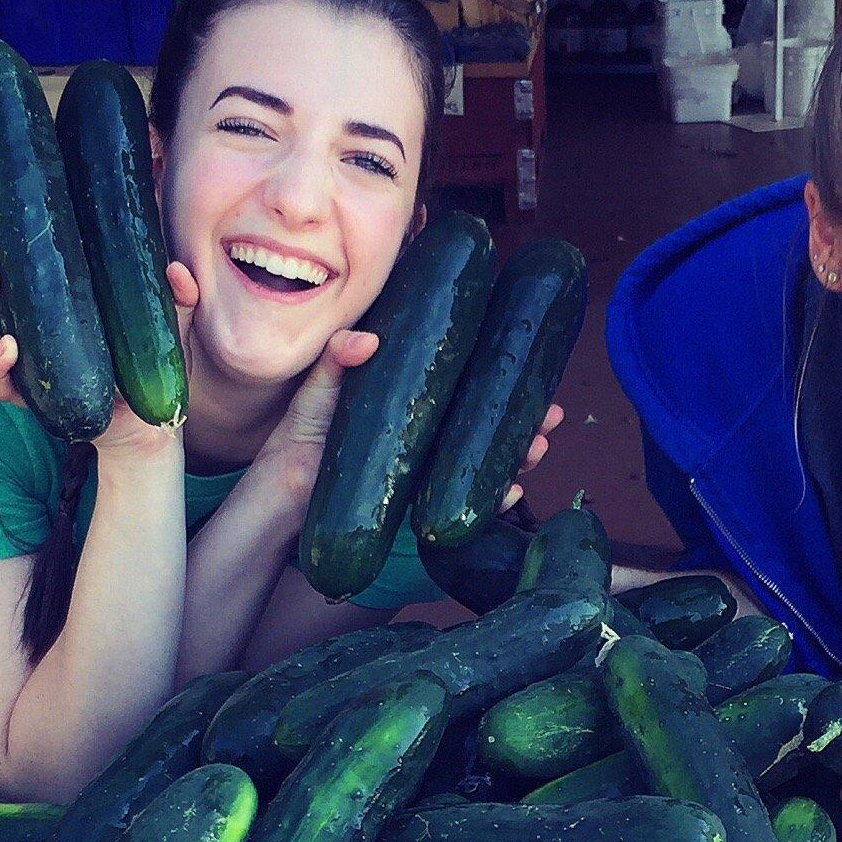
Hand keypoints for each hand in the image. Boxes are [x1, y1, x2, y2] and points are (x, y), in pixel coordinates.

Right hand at [0, 192, 193, 458]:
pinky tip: (8, 347)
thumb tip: (175, 270)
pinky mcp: (32, 398)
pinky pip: (1, 384)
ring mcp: (25, 361)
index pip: (9, 256)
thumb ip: (174, 297)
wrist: (148, 424)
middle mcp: (27, 325)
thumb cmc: (144, 364)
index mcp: (48, 298)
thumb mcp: (166, 326)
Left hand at [261, 314, 564, 504]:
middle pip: (490, 419)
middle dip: (529, 418)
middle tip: (553, 416)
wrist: (288, 490)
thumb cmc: (304, 431)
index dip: (506, 372)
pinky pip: (466, 500)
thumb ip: (339, 355)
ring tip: (536, 450)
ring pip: (487, 458)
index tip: (536, 364)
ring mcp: (430, 465)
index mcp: (419, 394)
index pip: (471, 378)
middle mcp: (432, 428)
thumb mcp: (323, 383)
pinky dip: (492, 499)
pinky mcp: (422, 498)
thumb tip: (367, 340)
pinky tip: (509, 494)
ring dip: (519, 455)